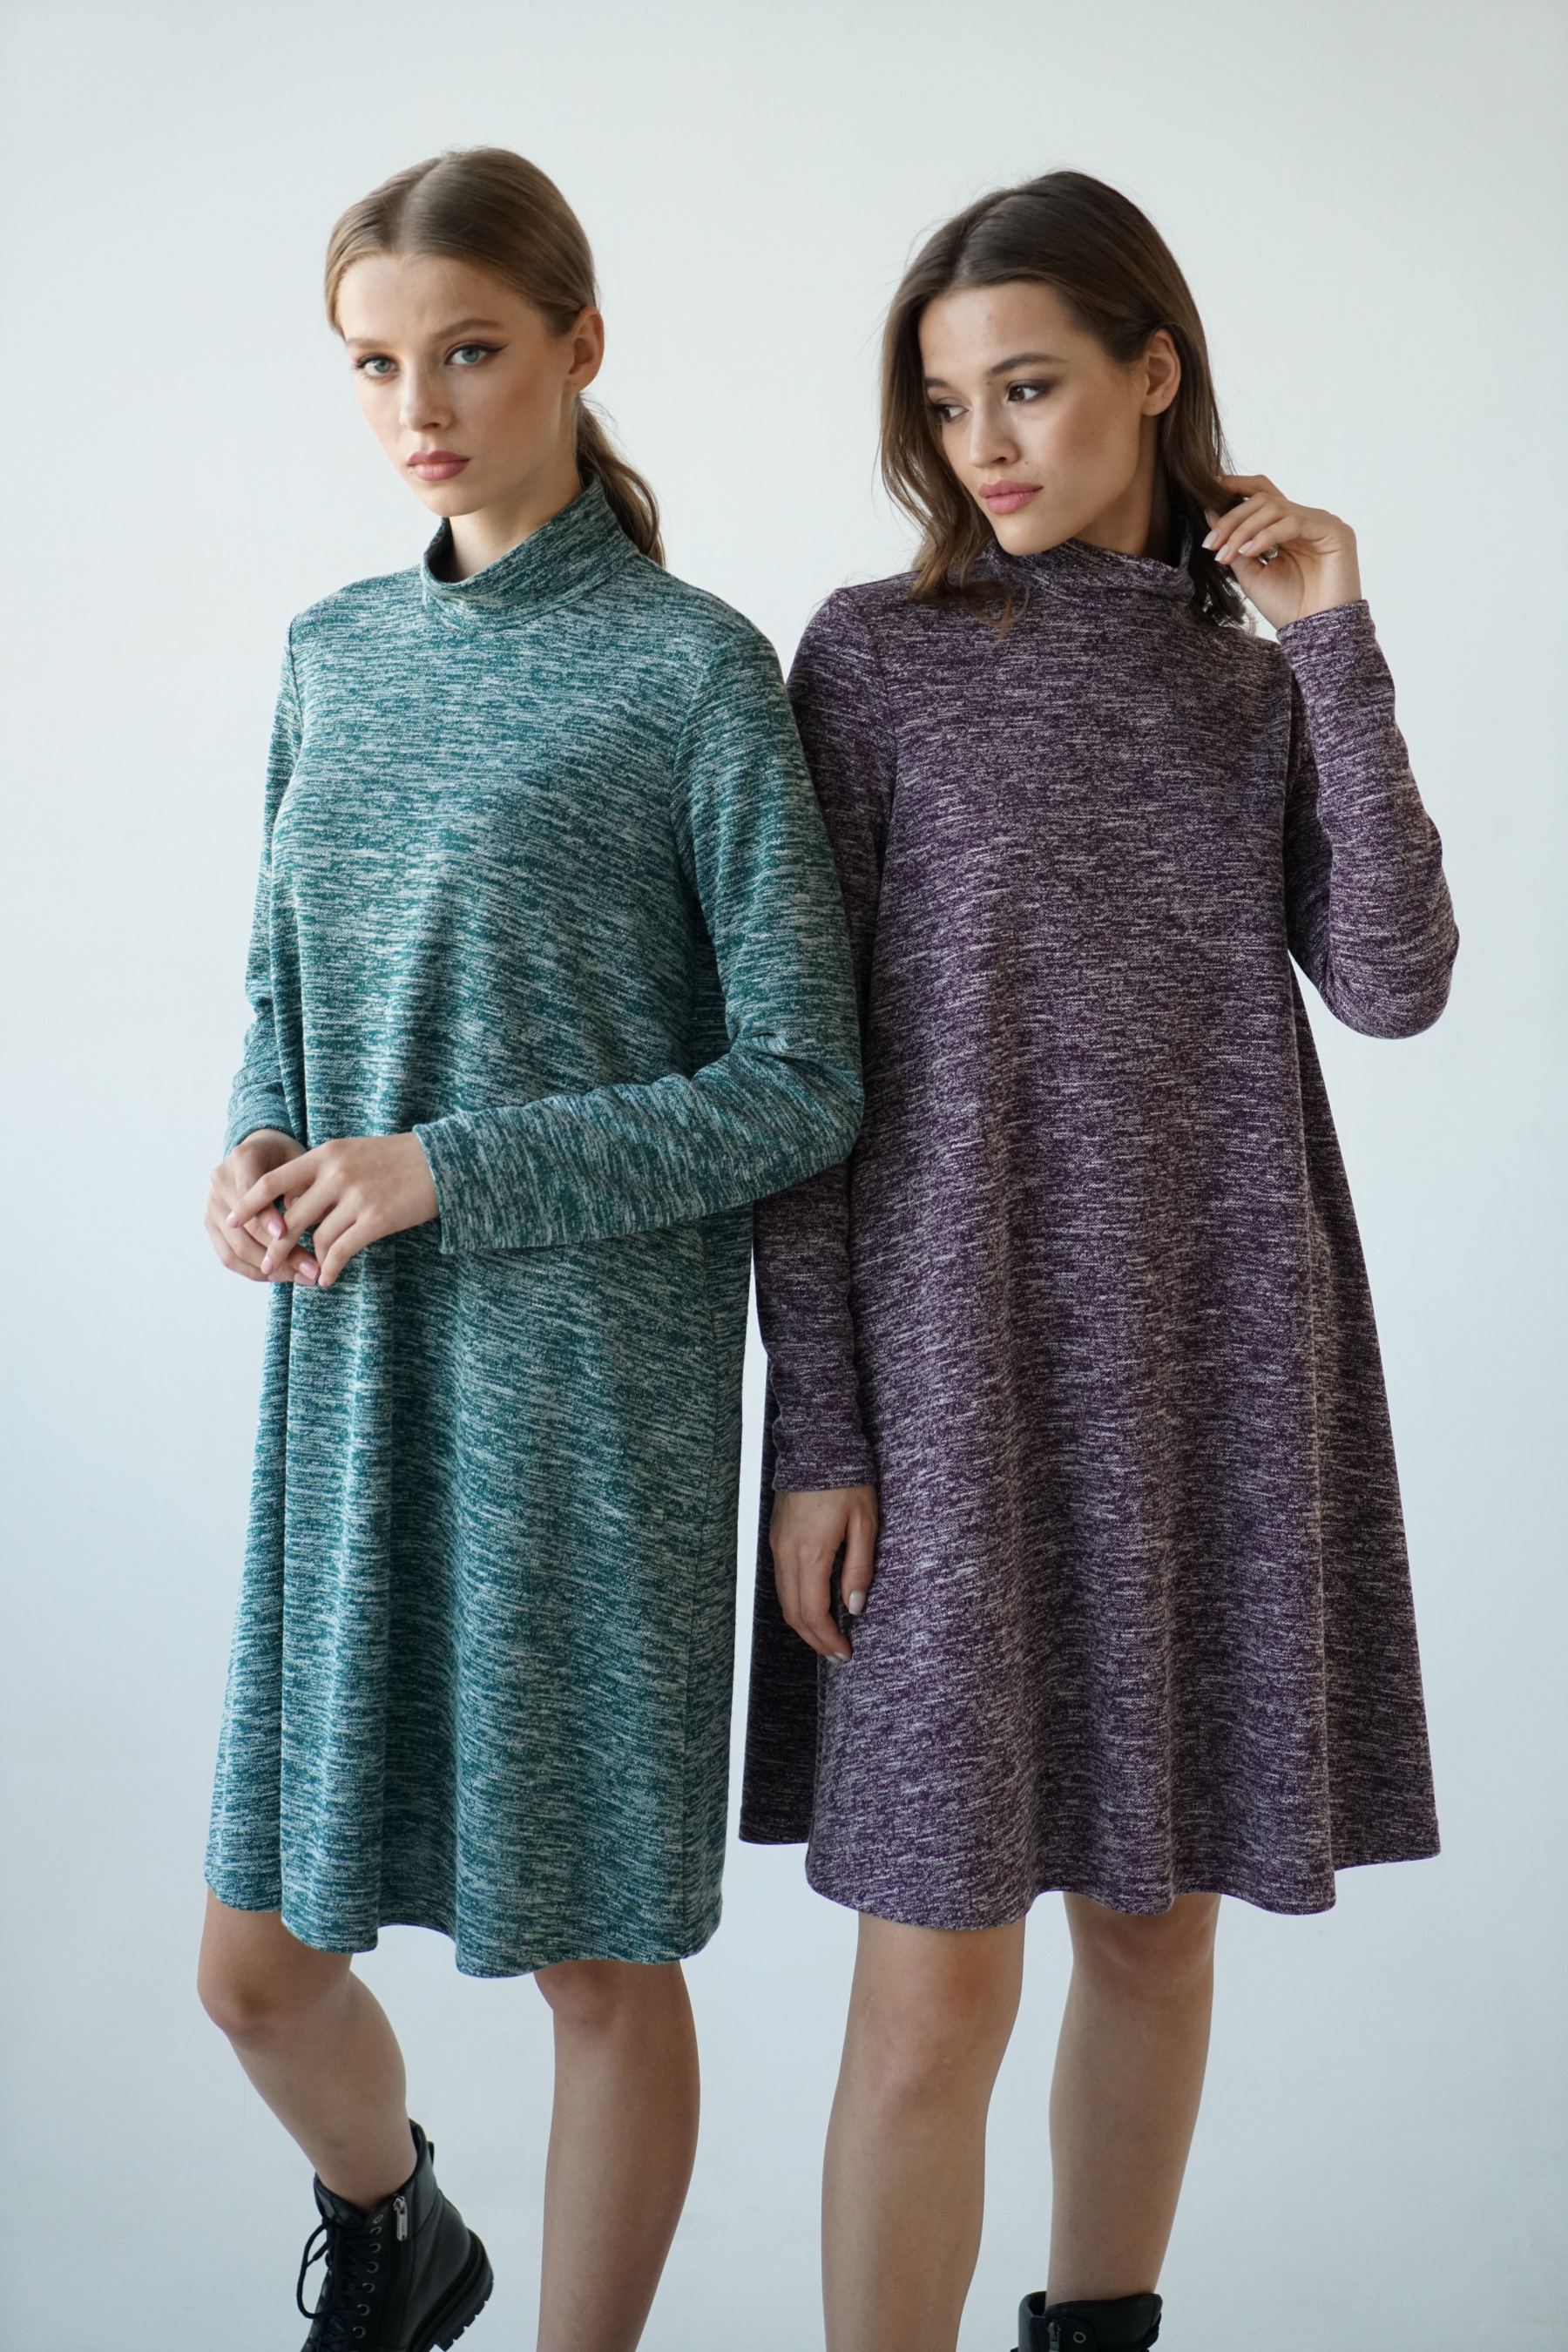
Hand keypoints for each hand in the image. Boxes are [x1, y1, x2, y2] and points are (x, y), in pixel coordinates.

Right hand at [206, 1129, 317, 1284]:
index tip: (286, 1234)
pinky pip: (229, 1257)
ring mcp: (213, 1205)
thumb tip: (299, 1211)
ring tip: (302, 1277)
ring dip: (270, 1269)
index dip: (265, 1215)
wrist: (262, 1152)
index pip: (249, 1191)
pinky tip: (281, 1277)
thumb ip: (300, 1183)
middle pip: (244, 1227)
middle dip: (278, 1252)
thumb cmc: (287, 1158)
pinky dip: (255, 1271)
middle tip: (312, 1268)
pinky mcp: (213, 1225)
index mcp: (242, 1158)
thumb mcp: (300, 1160)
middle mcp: (220, 1181)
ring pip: (236, 1248)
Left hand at [228, 1131, 438, 1289]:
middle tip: (267, 1266)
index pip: (272, 1181)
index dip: (249, 1204)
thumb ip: (320, 1173)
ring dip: (309, 1261)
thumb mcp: (351, 1154)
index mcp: (325, 1155)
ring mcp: (356, 1197)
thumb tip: (289, 1204)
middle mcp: (335, 1174)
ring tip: (307, 1275)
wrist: (441, 1162)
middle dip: (276, 1247)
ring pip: (317, 1239)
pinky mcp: (376, 1219)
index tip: (232, 1221)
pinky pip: (341, 1251)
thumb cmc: (395, 1159)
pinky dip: (331, 1268)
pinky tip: (328, 1277)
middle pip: (290, 1218)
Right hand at [769, 1484, 878, 1660]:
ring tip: (827, 1636)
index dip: (828, 1639)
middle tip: (836, 1654)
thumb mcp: (864, 1524)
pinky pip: (782, 1581)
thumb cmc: (846, 1480)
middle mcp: (787, 1554)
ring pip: (784, 1599)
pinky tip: (814, 1605)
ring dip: (803, 1623)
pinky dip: (796, 1601)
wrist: (817, 1446)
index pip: (813, 1613)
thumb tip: (855, 1606)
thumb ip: (859, 1568)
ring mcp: (777, 1546)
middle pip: (793, 1613)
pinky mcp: (776, 1538)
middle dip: (815, 1639)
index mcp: (810, 1554)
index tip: (845, 1652)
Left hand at [1203, 474, 1360, 626]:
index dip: (1237, 486)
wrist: (1315, 634)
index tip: (1210, 487)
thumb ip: (1234, 544)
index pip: (1263, 493)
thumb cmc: (1287, 607)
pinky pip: (1293, 522)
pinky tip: (1249, 551)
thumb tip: (1210, 514)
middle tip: (1211, 544)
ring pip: (1275, 508)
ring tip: (1227, 554)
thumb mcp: (1251, 574)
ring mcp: (1322, 523)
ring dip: (1244, 529)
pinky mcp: (1335, 531)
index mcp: (1287, 527)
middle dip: (1232, 520)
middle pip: (1264, 499)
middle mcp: (1306, 520)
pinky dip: (1266, 535)